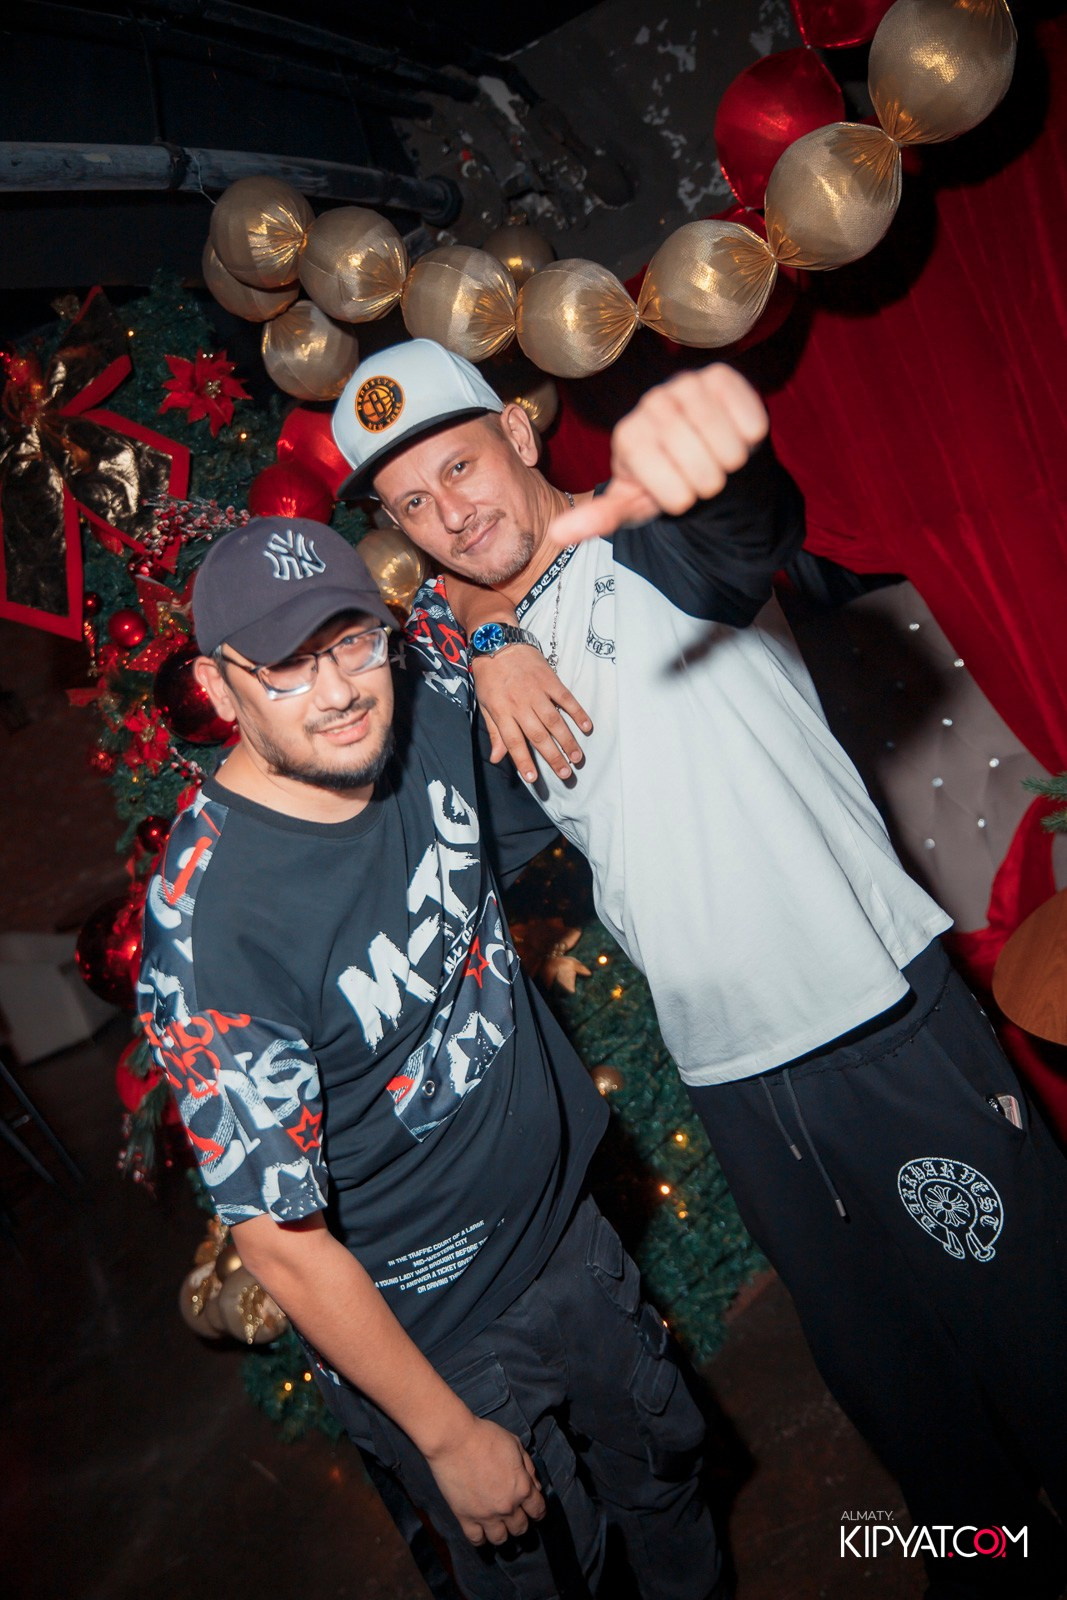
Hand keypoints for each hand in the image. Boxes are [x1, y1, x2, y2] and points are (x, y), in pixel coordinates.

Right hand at [425, 1413, 545, 1545]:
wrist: (455, 1440)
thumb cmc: (486, 1437)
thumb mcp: (515, 1445)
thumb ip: (529, 1467)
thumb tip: (535, 1487)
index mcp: (522, 1487)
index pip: (538, 1510)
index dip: (538, 1511)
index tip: (534, 1510)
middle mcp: (507, 1506)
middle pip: (520, 1528)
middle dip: (520, 1522)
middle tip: (514, 1515)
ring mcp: (486, 1515)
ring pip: (500, 1539)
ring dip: (502, 1533)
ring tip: (498, 1524)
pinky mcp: (465, 1518)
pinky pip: (476, 1540)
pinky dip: (480, 1538)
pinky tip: (481, 1530)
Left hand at [472, 647, 592, 782]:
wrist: (496, 641)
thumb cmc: (489, 675)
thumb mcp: (485, 704)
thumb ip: (494, 732)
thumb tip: (497, 759)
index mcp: (502, 712)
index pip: (513, 742)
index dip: (523, 761)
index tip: (532, 778)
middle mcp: (520, 704)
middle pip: (538, 736)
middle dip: (553, 757)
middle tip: (565, 774)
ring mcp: (536, 691)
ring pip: (554, 721)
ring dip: (567, 740)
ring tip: (577, 757)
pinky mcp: (549, 679)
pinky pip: (566, 698)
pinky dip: (577, 712)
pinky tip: (586, 727)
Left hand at [548, 363, 768, 544]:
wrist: (698, 448)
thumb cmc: (662, 478)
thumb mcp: (631, 503)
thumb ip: (600, 517)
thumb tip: (556, 534)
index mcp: (629, 437)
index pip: (673, 492)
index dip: (683, 500)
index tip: (675, 492)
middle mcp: (653, 403)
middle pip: (702, 468)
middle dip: (708, 484)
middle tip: (701, 475)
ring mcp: (686, 384)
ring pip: (728, 446)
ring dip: (731, 462)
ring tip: (717, 455)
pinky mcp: (720, 375)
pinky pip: (749, 420)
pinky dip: (750, 436)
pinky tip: (734, 432)